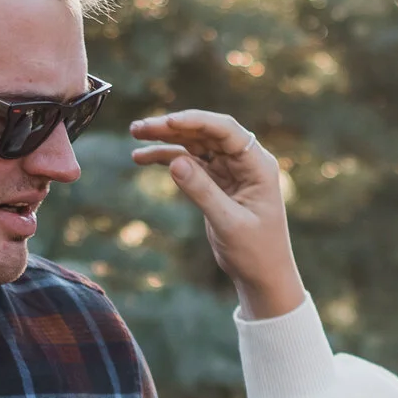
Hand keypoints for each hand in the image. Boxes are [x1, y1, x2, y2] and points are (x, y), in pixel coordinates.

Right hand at [129, 110, 307, 319]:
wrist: (262, 276)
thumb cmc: (256, 252)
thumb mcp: (229, 223)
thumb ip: (203, 192)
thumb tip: (175, 161)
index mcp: (257, 164)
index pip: (226, 131)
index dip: (195, 122)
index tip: (166, 122)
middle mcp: (244, 161)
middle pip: (205, 133)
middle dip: (172, 127)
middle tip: (138, 128)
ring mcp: (228, 170)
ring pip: (193, 145)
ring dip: (165, 139)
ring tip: (135, 134)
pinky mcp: (215, 182)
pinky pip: (188, 163)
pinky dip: (166, 159)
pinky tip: (142, 157)